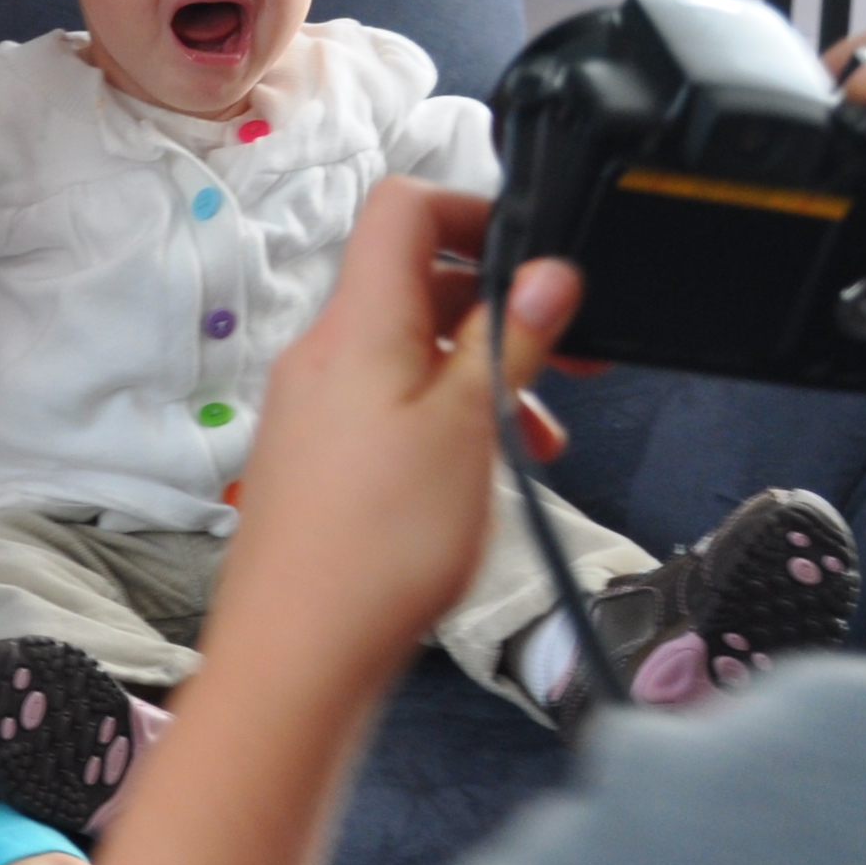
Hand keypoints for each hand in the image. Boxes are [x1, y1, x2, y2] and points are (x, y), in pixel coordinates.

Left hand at [44, 181, 577, 864]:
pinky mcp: (312, 460)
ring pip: (407, 354)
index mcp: (357, 325)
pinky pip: (384, 407)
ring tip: (536, 438)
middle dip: (497, 312)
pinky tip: (479, 473)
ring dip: (478, 376)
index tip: (536, 253)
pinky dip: (441, 418)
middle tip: (569, 358)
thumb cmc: (379, 547)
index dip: (472, 211)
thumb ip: (510, 342)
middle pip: (412, 285)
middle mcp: (322, 353)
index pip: (402, 210)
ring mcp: (310, 407)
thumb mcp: (470, 429)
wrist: (296, 653)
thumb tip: (548, 270)